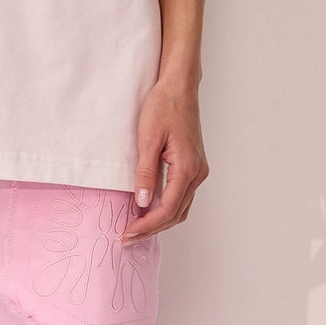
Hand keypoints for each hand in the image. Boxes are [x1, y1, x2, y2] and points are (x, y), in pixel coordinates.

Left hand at [122, 76, 207, 242]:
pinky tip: (149, 209)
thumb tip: (142, 202)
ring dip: (160, 221)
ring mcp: (198, 170)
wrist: (179, 87)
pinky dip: (166, 208)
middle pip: (176, 214)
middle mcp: (197, 173)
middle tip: (127, 237)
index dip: (146, 225)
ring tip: (136, 227)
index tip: (127, 233)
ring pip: (181, 207)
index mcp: (187, 168)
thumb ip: (146, 173)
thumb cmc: (164, 107)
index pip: (167, 209)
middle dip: (152, 228)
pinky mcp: (193, 166)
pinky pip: (181, 195)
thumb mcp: (148, 139)